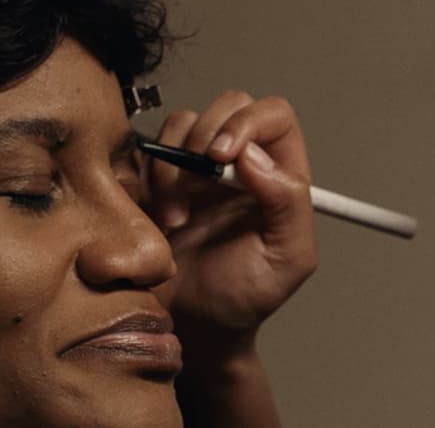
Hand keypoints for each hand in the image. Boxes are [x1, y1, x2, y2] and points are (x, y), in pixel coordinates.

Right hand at [146, 90, 318, 364]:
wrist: (193, 329)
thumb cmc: (245, 299)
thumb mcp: (288, 259)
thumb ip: (289, 204)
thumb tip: (256, 156)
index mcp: (278, 175)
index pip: (273, 117)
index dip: (248, 123)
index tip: (223, 155)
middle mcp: (238, 164)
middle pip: (228, 105)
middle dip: (206, 134)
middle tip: (197, 181)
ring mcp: (195, 169)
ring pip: (182, 123)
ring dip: (173, 165)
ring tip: (177, 216)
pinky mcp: (156, 182)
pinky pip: (145, 152)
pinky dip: (146, 178)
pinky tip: (158, 219)